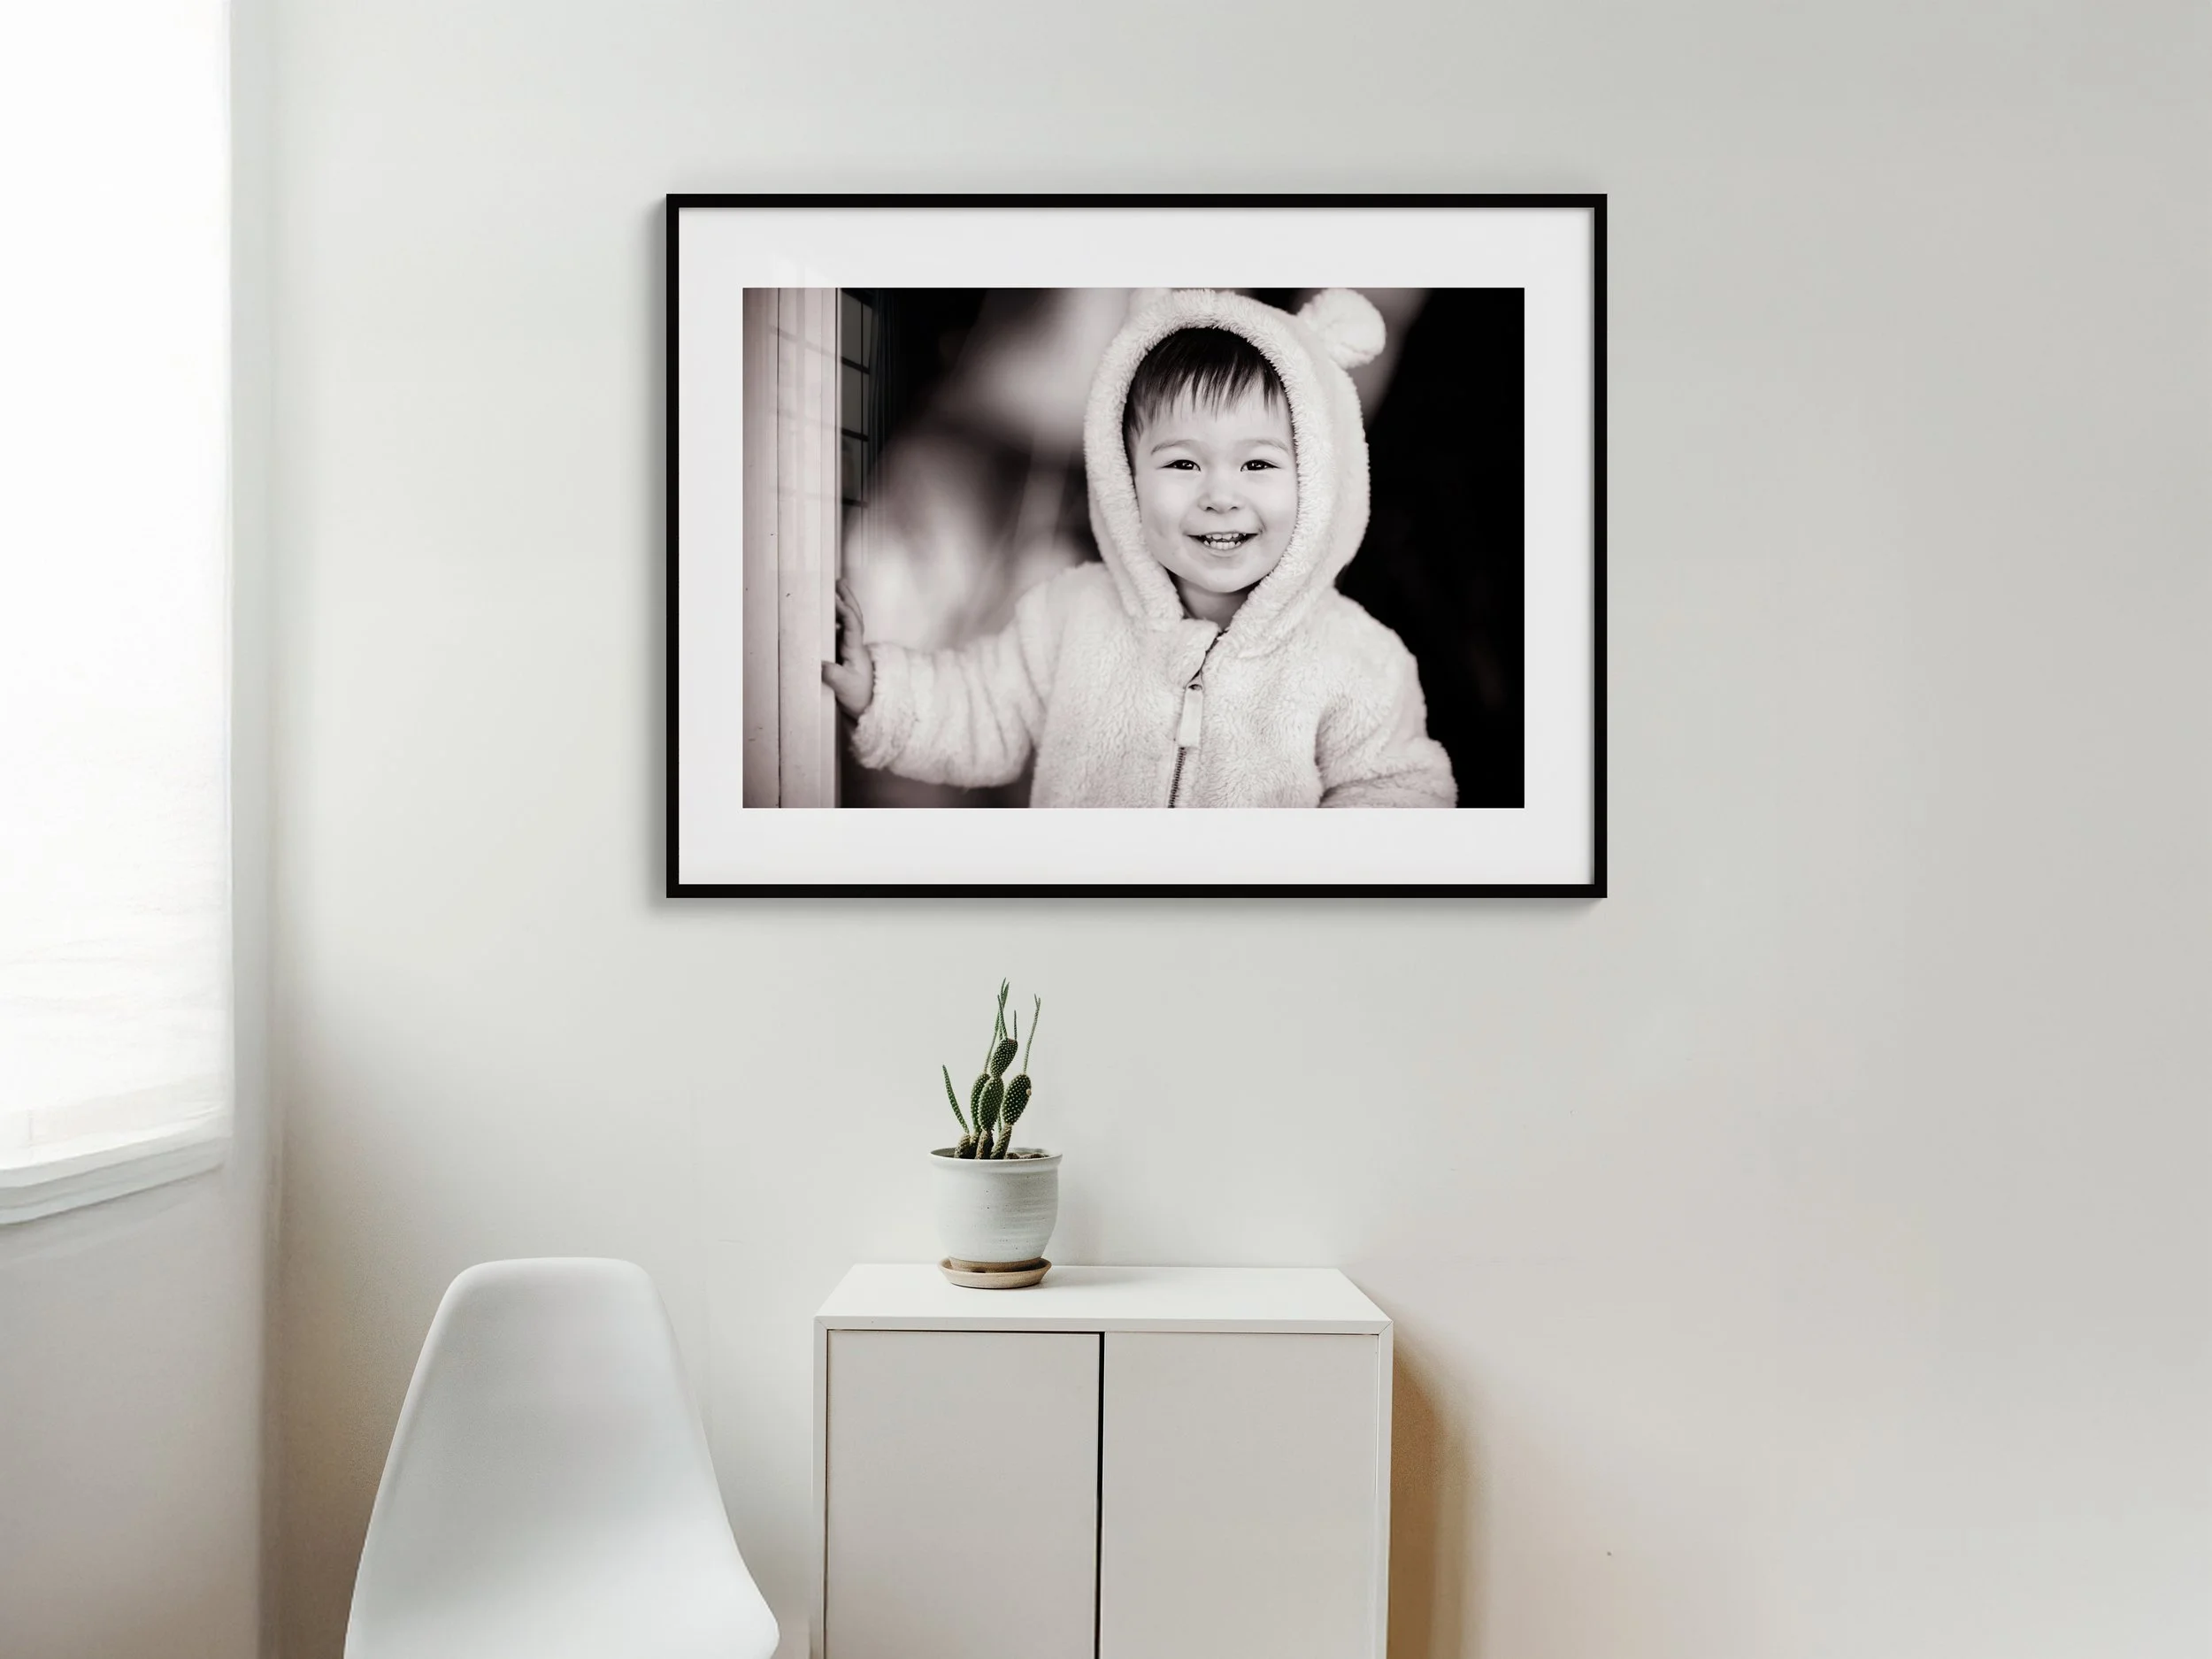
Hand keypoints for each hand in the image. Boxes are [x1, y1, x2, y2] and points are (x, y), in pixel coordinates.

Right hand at [821, 577, 874, 715]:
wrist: (868, 706)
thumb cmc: (859, 695)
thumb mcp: (844, 686)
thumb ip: (832, 675)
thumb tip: (819, 663)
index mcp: (855, 649)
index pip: (852, 623)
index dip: (844, 610)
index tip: (835, 599)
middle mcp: (854, 644)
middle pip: (854, 615)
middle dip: (847, 597)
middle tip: (838, 582)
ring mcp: (850, 647)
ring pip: (849, 620)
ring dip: (843, 604)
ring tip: (835, 589)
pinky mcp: (844, 653)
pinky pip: (841, 630)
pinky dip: (836, 617)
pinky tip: (828, 612)